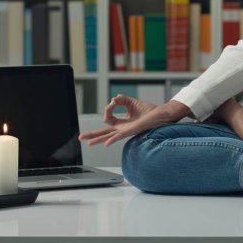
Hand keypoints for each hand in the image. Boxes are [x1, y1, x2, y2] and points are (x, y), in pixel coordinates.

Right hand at [77, 95, 191, 147]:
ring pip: (109, 136)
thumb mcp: (132, 103)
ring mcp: (127, 131)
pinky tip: (106, 143)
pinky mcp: (133, 130)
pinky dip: (112, 139)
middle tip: (80, 138)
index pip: (108, 119)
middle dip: (92, 136)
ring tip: (88, 143)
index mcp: (122, 124)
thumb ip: (122, 100)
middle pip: (104, 133)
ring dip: (98, 139)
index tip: (114, 101)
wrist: (162, 114)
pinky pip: (120, 135)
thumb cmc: (149, 111)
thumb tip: (114, 98)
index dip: (108, 109)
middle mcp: (123, 129)